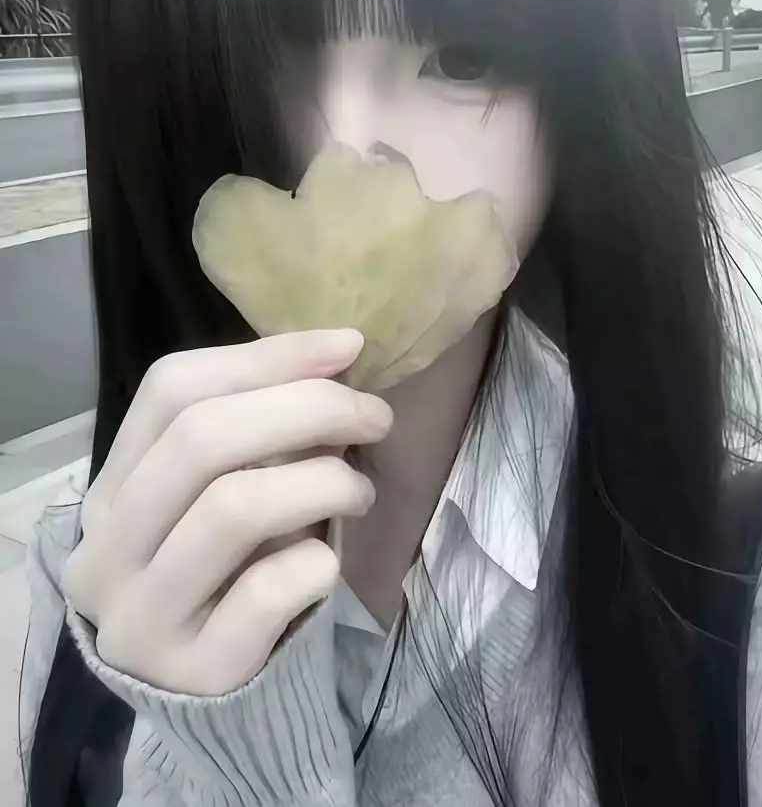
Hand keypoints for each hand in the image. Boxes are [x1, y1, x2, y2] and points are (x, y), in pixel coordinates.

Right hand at [62, 329, 391, 695]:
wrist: (218, 694)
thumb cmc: (234, 571)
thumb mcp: (231, 491)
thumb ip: (263, 431)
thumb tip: (340, 351)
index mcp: (112, 488)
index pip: (172, 389)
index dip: (267, 357)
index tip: (348, 347)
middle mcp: (105, 550)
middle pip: (202, 438)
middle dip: (309, 409)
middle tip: (375, 417)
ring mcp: (139, 617)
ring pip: (235, 506)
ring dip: (323, 482)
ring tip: (360, 492)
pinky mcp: (192, 672)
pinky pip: (269, 589)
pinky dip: (317, 560)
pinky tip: (328, 561)